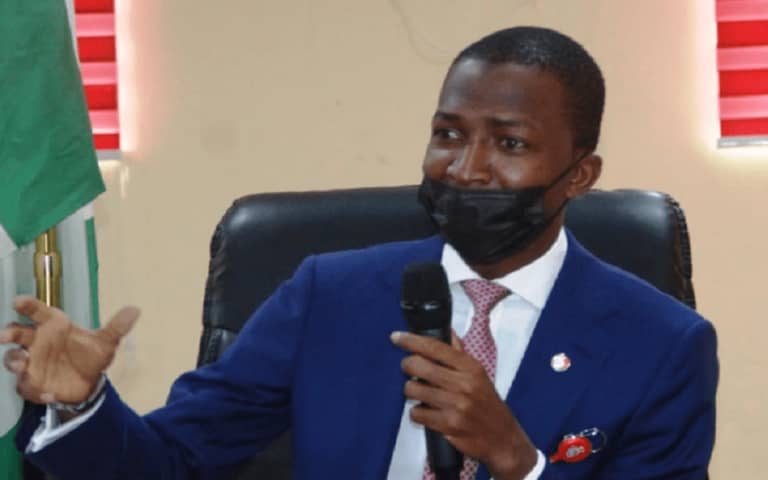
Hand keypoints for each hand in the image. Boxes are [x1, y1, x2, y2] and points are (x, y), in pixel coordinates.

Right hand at [0, 296, 138, 404]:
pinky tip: (50, 394)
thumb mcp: (106, 343)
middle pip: (16, 333)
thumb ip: (117, 327)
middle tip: (5, 336)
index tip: (19, 302)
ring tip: (22, 366)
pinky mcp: (32, 383)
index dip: (27, 305)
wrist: (89, 383)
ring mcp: (32, 362)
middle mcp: (38, 341)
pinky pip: (27, 386)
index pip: (37, 311)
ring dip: (13, 361)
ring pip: (13, 359)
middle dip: (8, 333)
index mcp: (54, 325)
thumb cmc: (90, 355)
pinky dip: (36, 390)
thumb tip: (136, 309)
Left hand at [391, 331, 537, 479]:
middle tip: (410, 369)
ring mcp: (456, 406)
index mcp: (471, 368)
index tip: (397, 337)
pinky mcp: (448, 426)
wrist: (502, 438)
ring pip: (413, 389)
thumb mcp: (479, 375)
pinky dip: (417, 412)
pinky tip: (426, 412)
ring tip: (421, 393)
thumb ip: (460, 354)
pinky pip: (417, 413)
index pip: (435, 347)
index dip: (411, 340)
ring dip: (412, 391)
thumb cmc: (488, 404)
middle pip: (419, 366)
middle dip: (407, 366)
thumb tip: (448, 332)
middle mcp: (464, 385)